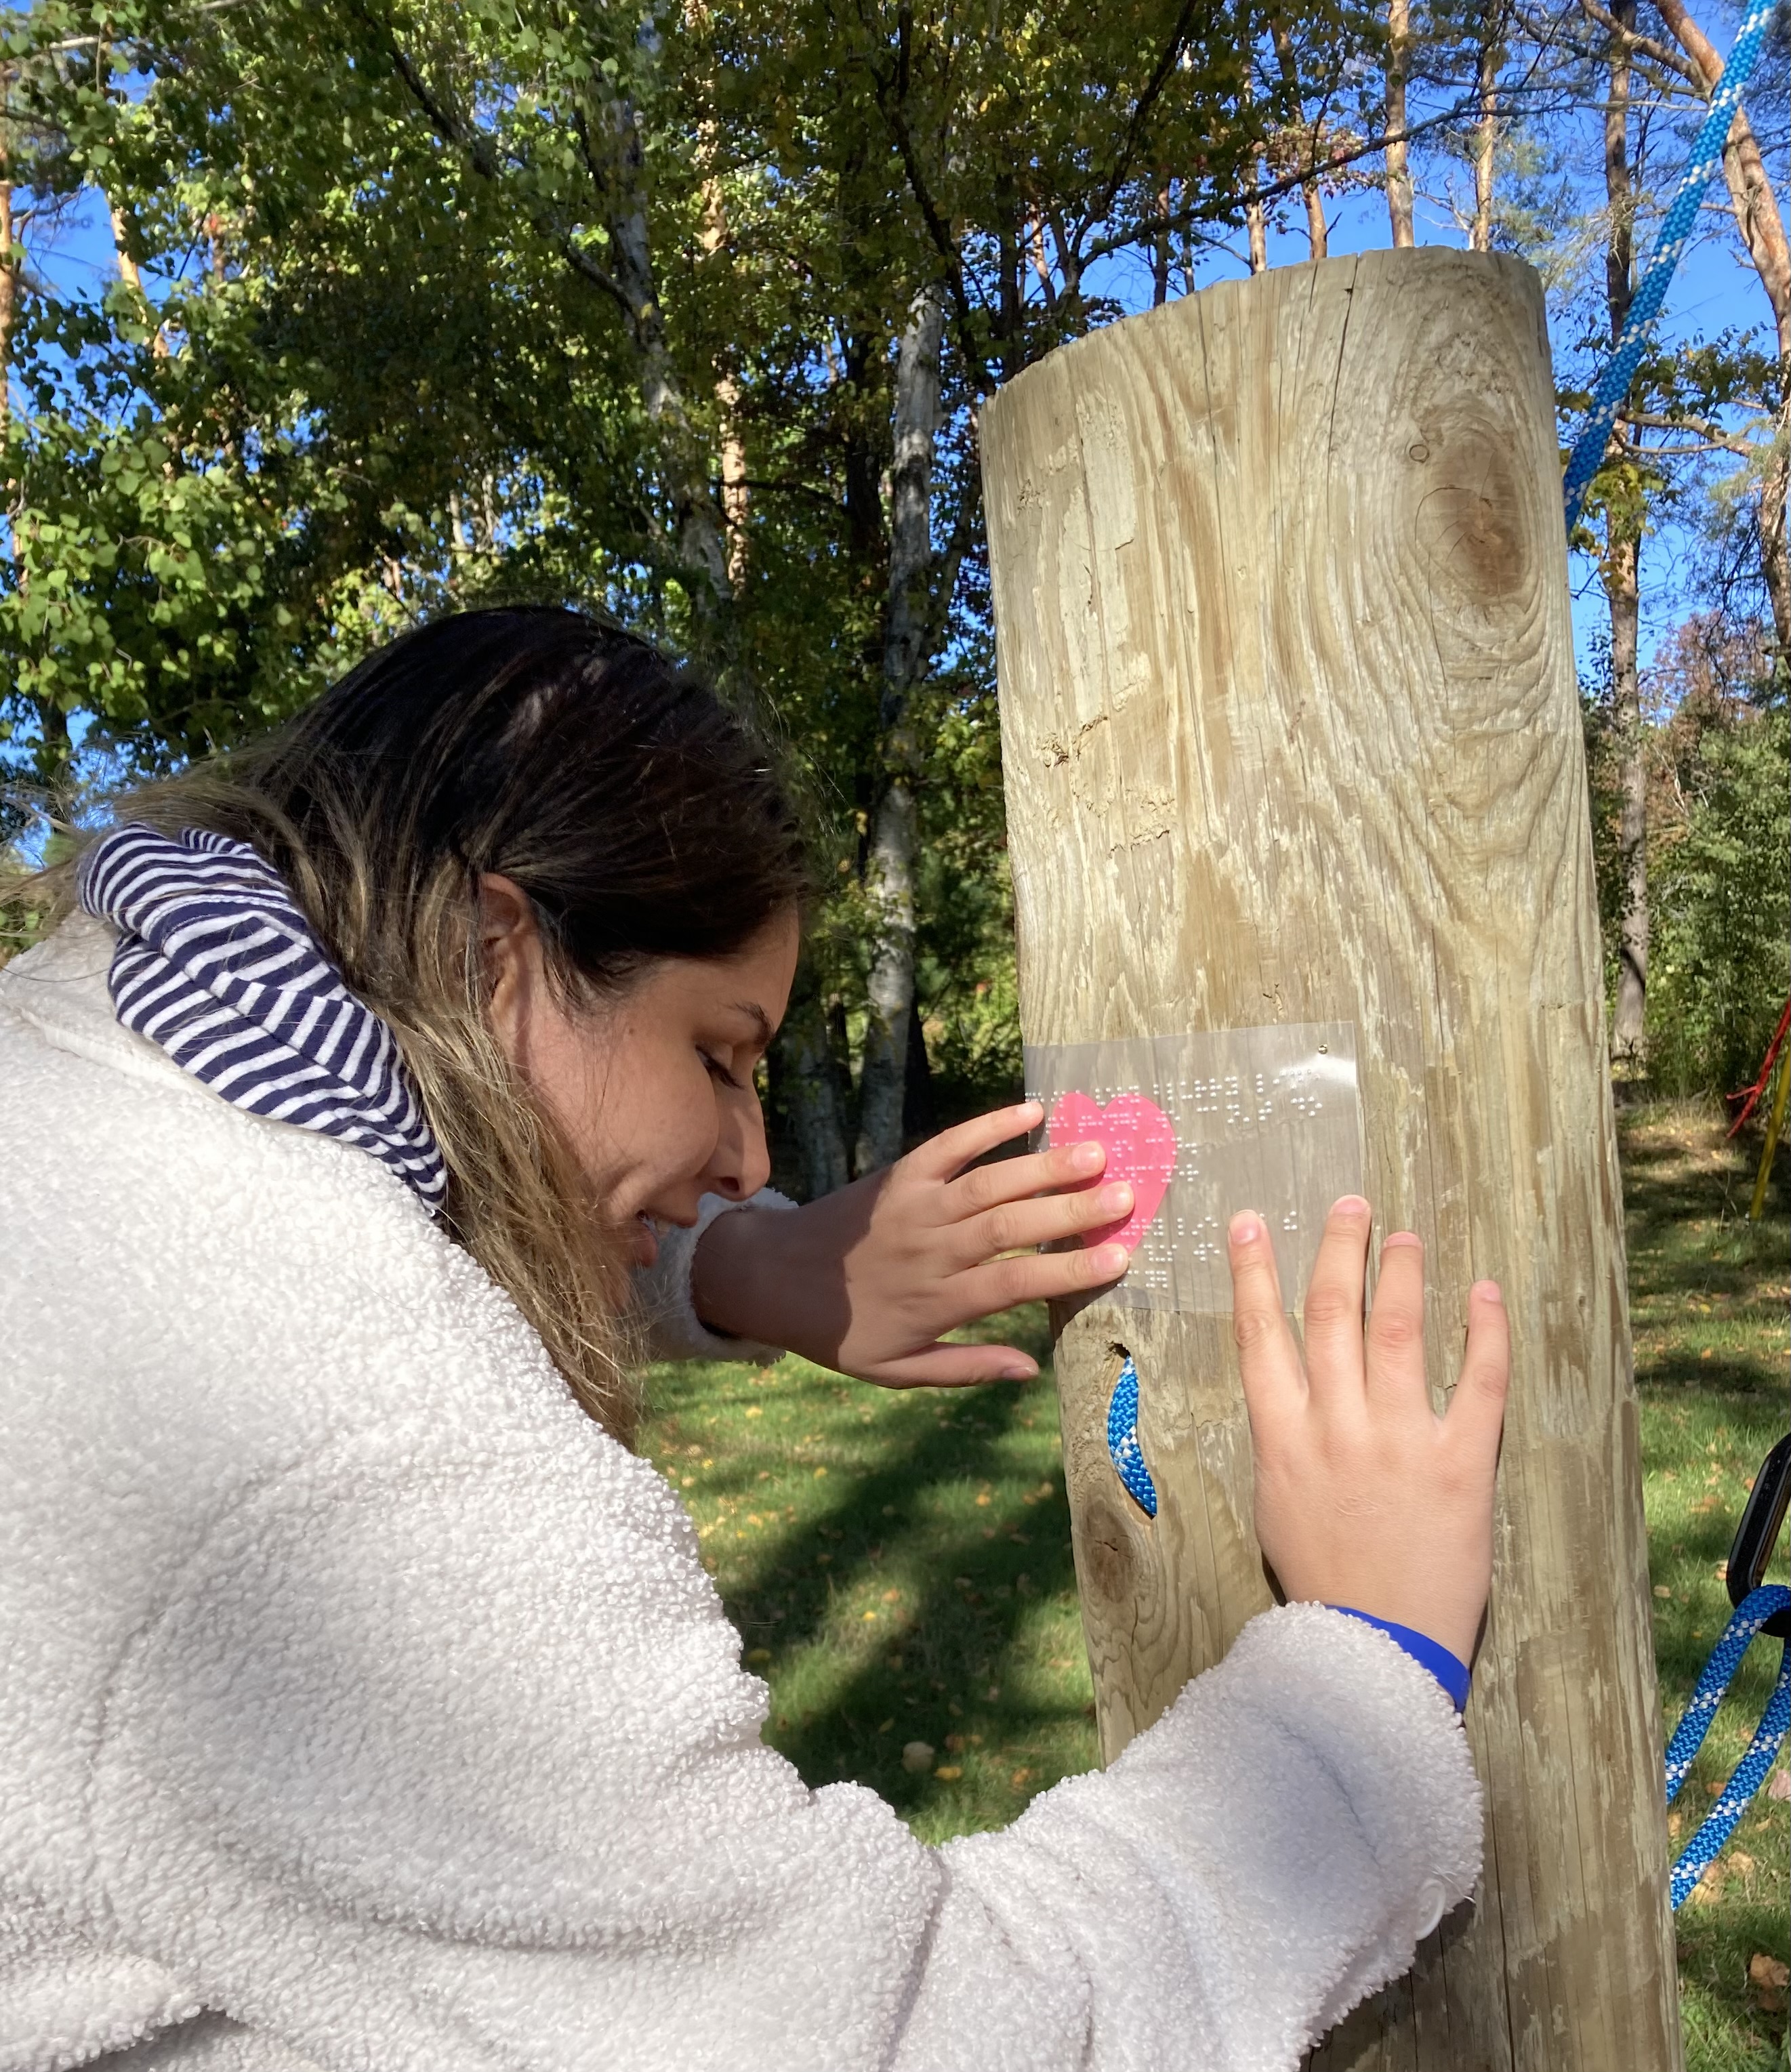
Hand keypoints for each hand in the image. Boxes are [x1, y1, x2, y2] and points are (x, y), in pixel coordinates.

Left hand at [689, 1100, 1134, 1385]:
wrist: (770, 1277)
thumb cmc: (841, 1331)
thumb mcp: (896, 1371)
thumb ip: (965, 1369)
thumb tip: (1032, 1370)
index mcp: (936, 1301)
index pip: (1013, 1285)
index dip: (1066, 1272)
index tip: (1119, 1259)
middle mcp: (931, 1249)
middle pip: (1010, 1228)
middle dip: (1071, 1211)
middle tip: (1128, 1195)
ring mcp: (915, 1206)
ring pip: (988, 1183)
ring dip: (1044, 1166)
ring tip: (1097, 1152)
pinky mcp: (900, 1174)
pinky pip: (949, 1144)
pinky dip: (988, 1126)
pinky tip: (1031, 1110)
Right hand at [1229, 1196, 1507, 1665]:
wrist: (1373, 1653)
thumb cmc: (1321, 1586)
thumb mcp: (1274, 1507)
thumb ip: (1282, 1444)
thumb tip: (1287, 1393)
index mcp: (1282, 1440)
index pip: (1260, 1336)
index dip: (1254, 1273)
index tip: (1252, 1222)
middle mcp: (1335, 1428)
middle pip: (1331, 1315)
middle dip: (1337, 1250)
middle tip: (1350, 1204)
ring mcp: (1398, 1443)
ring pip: (1396, 1332)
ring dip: (1400, 1273)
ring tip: (1405, 1234)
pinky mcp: (1460, 1466)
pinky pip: (1476, 1383)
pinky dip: (1483, 1332)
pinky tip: (1484, 1292)